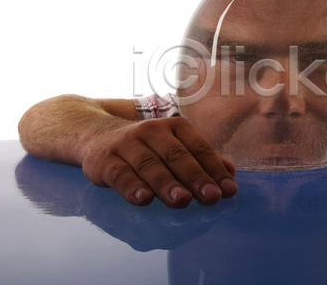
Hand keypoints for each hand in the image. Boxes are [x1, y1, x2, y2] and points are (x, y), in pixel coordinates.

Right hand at [80, 117, 237, 207]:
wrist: (95, 136)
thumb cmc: (146, 147)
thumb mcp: (174, 146)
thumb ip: (201, 159)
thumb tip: (231, 172)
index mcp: (174, 127)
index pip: (198, 148)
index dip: (214, 169)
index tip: (228, 190)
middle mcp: (151, 131)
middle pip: (176, 156)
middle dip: (195, 177)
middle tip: (211, 197)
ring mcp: (126, 144)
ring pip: (149, 165)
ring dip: (167, 184)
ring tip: (183, 201)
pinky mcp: (104, 161)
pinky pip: (119, 174)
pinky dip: (132, 187)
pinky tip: (144, 199)